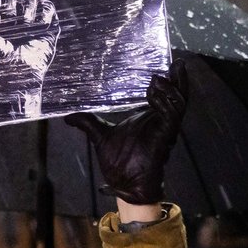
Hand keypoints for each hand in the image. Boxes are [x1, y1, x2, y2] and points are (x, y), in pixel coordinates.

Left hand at [65, 60, 187, 204]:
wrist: (124, 184)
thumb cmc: (119, 162)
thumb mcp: (100, 136)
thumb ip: (88, 123)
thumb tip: (68, 116)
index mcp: (149, 118)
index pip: (164, 96)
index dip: (168, 81)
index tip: (166, 65)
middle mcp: (160, 121)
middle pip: (178, 96)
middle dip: (179, 80)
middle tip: (178, 63)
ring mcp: (164, 129)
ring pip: (178, 105)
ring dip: (170, 90)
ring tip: (158, 78)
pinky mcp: (164, 138)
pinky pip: (171, 117)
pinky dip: (163, 104)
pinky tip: (153, 94)